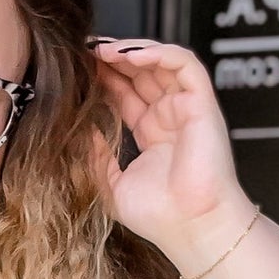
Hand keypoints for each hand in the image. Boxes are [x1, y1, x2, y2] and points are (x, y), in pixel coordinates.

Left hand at [87, 37, 249, 269]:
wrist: (189, 228)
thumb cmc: (159, 217)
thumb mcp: (111, 184)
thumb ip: (95, 155)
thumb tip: (77, 129)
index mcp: (152, 135)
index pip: (126, 94)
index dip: (103, 78)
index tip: (77, 70)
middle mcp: (169, 118)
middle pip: (140, 74)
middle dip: (112, 60)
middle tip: (83, 52)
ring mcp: (186, 109)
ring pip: (160, 62)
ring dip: (130, 51)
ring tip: (101, 50)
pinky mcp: (202, 103)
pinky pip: (183, 64)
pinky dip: (158, 53)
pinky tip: (129, 55)